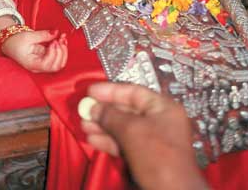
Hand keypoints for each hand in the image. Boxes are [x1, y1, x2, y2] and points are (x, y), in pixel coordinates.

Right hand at [2, 29, 67, 72]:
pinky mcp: (46, 58)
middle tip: (60, 39)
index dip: (53, 53)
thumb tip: (56, 33)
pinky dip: (61, 49)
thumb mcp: (28, 36)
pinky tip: (61, 40)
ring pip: (59, 63)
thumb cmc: (15, 42)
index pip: (47, 64)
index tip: (53, 42)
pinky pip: (57, 57)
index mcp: (32, 63)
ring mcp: (43, 63)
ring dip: (63, 51)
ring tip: (62, 39)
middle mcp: (38, 66)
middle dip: (61, 52)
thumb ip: (43, 35)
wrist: (10, 42)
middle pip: (56, 66)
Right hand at [80, 82, 207, 189]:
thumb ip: (111, 115)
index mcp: (163, 108)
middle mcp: (160, 121)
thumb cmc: (156, 156)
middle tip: (83, 110)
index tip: (90, 91)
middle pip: (127, 110)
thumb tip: (94, 107)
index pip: (134, 91)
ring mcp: (153, 141)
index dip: (110, 90)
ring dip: (102, 127)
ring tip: (83, 126)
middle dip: (103, 111)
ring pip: (123, 128)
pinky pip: (124, 144)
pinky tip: (93, 140)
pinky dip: (109, 142)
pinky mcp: (146, 158)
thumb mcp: (131, 130)